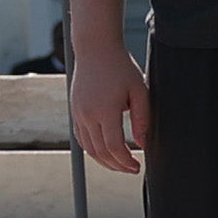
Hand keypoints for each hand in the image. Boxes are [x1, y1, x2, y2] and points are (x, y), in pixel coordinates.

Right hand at [65, 40, 148, 178]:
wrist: (95, 47)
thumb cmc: (120, 66)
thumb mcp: (139, 90)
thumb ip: (142, 118)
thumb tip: (142, 143)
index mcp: (105, 110)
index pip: (114, 147)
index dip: (126, 162)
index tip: (137, 167)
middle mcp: (87, 114)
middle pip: (100, 152)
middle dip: (117, 166)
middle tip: (131, 169)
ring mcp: (78, 113)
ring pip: (89, 148)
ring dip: (104, 161)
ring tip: (119, 164)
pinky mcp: (75, 110)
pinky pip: (81, 138)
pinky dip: (93, 150)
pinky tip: (104, 152)